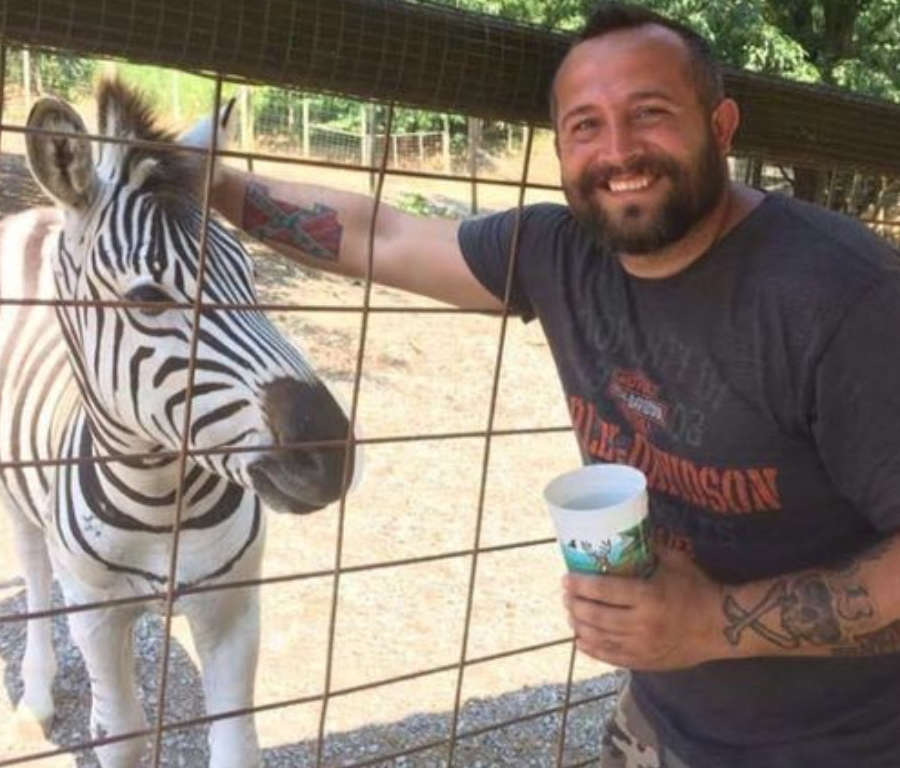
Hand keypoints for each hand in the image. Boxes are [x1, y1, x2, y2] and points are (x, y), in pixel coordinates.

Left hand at [561, 546, 726, 669]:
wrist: (722, 627)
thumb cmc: (697, 589)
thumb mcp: (676, 562)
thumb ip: (649, 548)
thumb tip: (625, 530)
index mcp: (649, 596)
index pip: (604, 590)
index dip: (581, 585)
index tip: (566, 578)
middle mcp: (642, 624)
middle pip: (597, 615)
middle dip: (575, 605)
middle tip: (565, 596)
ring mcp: (642, 646)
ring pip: (600, 638)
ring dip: (580, 626)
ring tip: (570, 615)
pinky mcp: (645, 661)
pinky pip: (612, 657)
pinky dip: (593, 649)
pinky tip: (581, 640)